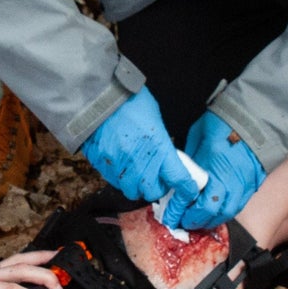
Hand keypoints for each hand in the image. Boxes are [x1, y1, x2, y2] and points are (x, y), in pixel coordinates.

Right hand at [83, 89, 200, 212]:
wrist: (100, 96)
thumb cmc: (130, 102)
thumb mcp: (156, 120)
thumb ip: (161, 144)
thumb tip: (165, 157)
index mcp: (159, 148)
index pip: (178, 179)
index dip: (185, 188)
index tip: (187, 190)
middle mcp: (139, 162)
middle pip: (153, 192)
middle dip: (156, 188)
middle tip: (156, 177)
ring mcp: (119, 166)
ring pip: (131, 191)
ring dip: (136, 185)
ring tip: (136, 171)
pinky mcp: (102, 165)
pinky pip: (114, 181)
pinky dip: (120, 177)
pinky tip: (121, 164)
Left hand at [177, 110, 265, 228]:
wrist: (251, 116)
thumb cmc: (222, 123)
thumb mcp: (197, 137)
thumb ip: (190, 159)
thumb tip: (180, 173)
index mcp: (214, 169)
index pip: (196, 202)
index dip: (182, 211)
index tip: (171, 215)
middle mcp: (231, 181)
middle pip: (213, 213)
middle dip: (196, 220)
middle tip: (184, 221)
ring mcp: (245, 184)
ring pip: (229, 212)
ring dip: (212, 219)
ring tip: (200, 219)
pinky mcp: (254, 182)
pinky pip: (240, 203)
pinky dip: (227, 210)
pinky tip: (218, 210)